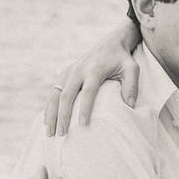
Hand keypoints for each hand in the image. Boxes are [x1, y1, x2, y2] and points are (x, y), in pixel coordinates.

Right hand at [45, 20, 141, 136]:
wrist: (110, 44)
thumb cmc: (122, 60)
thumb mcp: (132, 69)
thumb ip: (132, 86)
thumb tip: (130, 106)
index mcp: (94, 70)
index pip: (88, 91)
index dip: (85, 108)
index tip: (83, 125)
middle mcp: (78, 70)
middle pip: (66, 95)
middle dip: (63, 116)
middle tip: (62, 134)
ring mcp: (69, 72)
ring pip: (55, 95)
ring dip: (51, 114)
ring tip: (50, 133)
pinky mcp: (64, 74)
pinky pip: (53, 92)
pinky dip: (49, 107)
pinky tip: (47, 122)